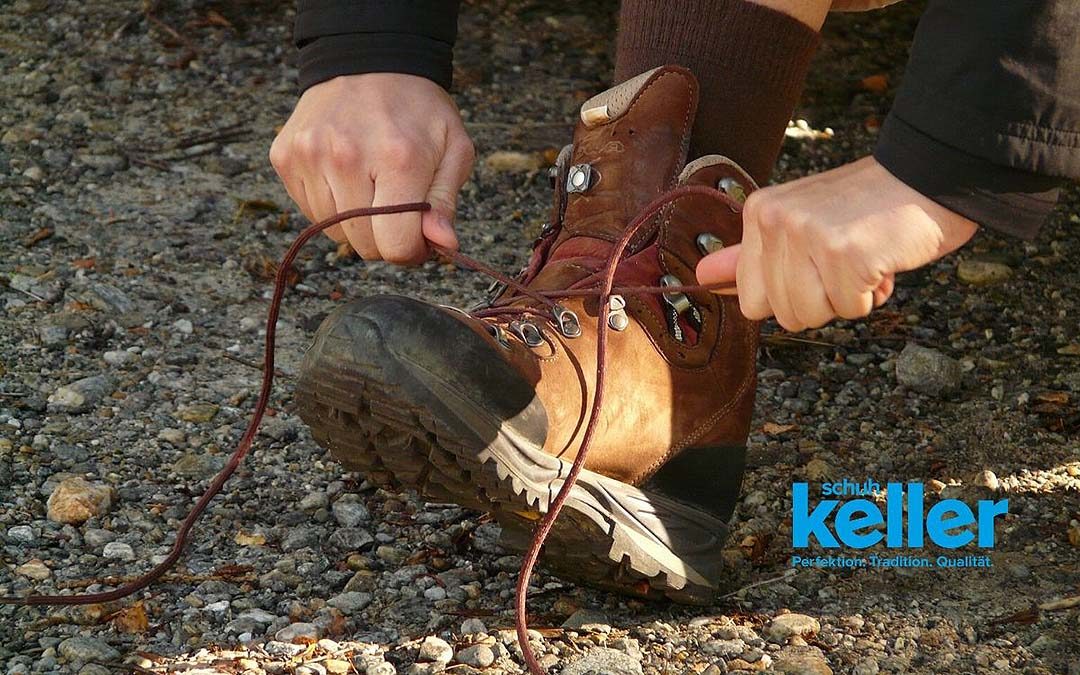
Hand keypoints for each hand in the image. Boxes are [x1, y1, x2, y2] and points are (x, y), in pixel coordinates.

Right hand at [270, 73, 474, 263]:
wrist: (370, 60)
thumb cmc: (418, 110)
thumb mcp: (454, 149)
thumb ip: (446, 202)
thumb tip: (443, 245)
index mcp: (397, 159)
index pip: (395, 244)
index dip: (411, 251)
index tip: (419, 236)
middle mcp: (346, 158)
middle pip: (364, 245)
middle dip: (385, 237)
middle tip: (396, 205)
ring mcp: (310, 155)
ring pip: (335, 232)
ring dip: (356, 222)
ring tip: (370, 184)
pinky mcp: (285, 156)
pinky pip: (310, 211)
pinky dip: (331, 205)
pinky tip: (346, 175)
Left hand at [696, 156, 977, 331]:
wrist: (930, 176)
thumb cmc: (867, 208)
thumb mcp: (800, 224)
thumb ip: (750, 255)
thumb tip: (701, 278)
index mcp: (760, 213)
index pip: (752, 299)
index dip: (792, 294)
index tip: (816, 262)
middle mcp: (775, 220)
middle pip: (783, 313)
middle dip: (821, 300)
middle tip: (844, 258)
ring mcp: (807, 235)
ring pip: (812, 315)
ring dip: (846, 298)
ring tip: (862, 258)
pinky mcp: (844, 252)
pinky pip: (851, 309)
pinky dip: (874, 294)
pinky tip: (882, 258)